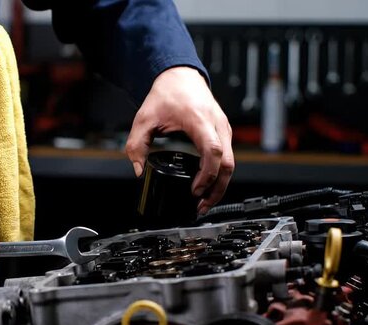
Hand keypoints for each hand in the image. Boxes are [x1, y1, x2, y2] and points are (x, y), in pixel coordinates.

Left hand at [125, 66, 233, 214]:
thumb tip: (138, 170)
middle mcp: (217, 124)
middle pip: (228, 163)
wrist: (180, 76)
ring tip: (204, 202)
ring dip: (220, 185)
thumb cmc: (167, 93)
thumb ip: (136, 145)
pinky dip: (220, 174)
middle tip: (201, 206)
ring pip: (231, 163)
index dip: (207, 175)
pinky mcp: (223, 132)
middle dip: (217, 189)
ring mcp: (223, 128)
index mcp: (199, 120)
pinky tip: (208, 187)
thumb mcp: (144, 119)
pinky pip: (227, 157)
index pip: (212, 151)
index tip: (195, 190)